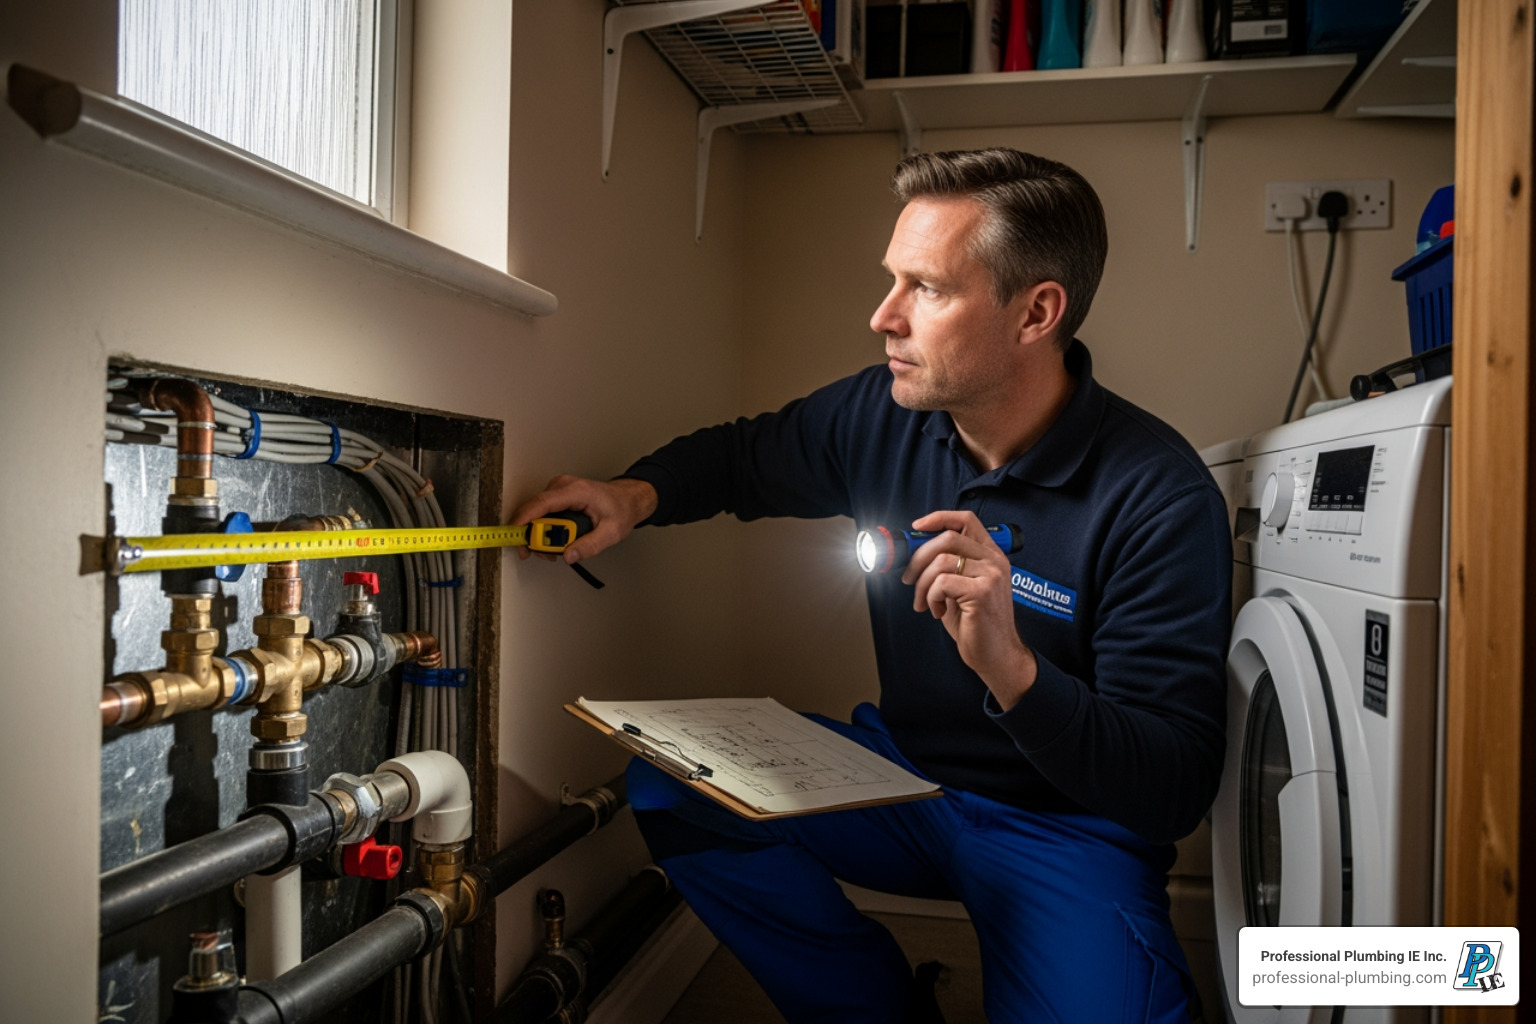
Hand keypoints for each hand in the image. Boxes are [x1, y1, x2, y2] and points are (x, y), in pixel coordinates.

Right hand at [507, 475, 657, 564]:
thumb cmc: (621, 509)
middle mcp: (564, 486)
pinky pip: (542, 513)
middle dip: (534, 536)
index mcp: (576, 491)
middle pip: (535, 511)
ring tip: (556, 550)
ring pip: (536, 514)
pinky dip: (545, 529)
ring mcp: (559, 490)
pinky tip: (556, 540)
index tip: (514, 534)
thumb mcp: (611, 532)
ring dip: (540, 535)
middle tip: (545, 554)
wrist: (628, 499)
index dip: (524, 519)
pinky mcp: (557, 496)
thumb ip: (590, 545)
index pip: (542, 503)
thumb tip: (568, 555)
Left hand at [900, 510, 1036, 709]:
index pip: (966, 520)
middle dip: (918, 557)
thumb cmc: (976, 623)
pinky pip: (942, 582)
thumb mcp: (961, 587)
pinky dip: (931, 597)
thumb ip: (948, 566)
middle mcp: (994, 561)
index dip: (939, 517)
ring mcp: (991, 575)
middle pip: (947, 538)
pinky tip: (937, 611)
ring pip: (940, 561)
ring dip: (922, 584)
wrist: (997, 655)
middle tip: (909, 578)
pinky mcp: (982, 592)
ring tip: (925, 602)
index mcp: (991, 555)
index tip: (917, 527)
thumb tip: (915, 551)